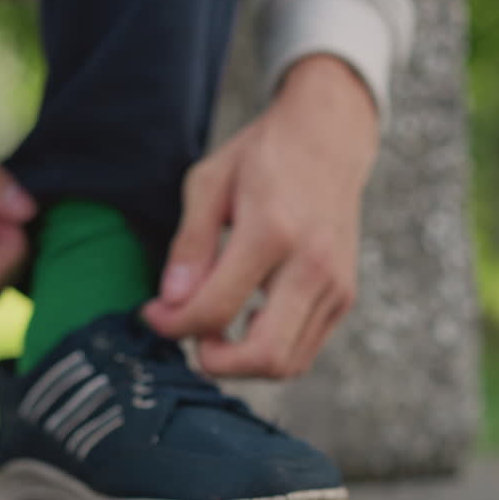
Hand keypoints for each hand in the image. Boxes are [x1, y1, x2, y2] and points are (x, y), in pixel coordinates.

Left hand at [143, 55, 378, 377]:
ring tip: (216, 322)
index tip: (153, 313)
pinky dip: (268, 349)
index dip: (173, 324)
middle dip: (214, 360)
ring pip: (288, 364)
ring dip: (242, 360)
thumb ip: (189, 246)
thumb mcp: (208, 184)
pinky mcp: (345, 296)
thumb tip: (171, 302)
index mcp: (272, 233)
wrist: (329, 136)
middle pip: (263, 356)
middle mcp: (312, 265)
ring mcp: (336, 285)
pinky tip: (247, 316)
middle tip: (189, 331)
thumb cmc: (262, 156)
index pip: (216, 309)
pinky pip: (303, 349)